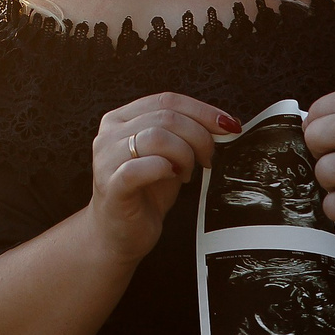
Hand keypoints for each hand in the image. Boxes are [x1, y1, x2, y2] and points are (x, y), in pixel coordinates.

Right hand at [87, 94, 241, 264]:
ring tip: (186, 172)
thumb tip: (224, 124)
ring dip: (183, 155)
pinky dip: (165, 169)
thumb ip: (185, 136)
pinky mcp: (112, 185)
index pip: (167, 99)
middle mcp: (109, 134)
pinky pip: (142, 167)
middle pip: (165, 117)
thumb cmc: (143, 194)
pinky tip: (172, 177)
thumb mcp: (167, 156)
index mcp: (121, 119)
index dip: (202, 111)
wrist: (118, 234)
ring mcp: (107, 159)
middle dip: (199, 136)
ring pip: (157, 137)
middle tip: (207, 157)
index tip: (227, 125)